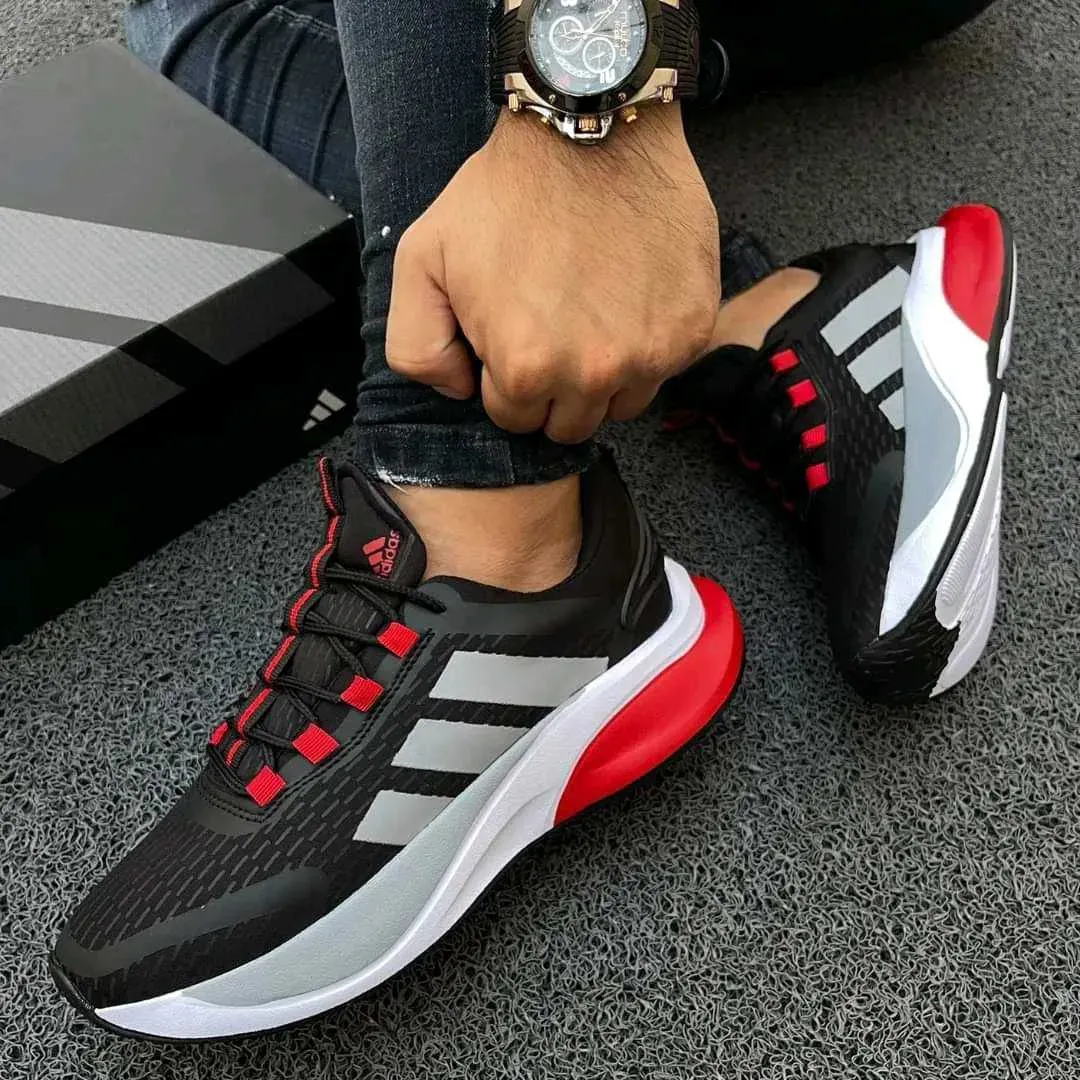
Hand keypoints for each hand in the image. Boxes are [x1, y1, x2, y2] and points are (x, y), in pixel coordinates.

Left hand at [386, 105, 720, 443]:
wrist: (589, 128)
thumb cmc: (504, 192)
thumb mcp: (421, 260)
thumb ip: (417, 347)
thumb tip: (461, 390)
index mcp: (526, 368)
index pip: (515, 419)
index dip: (508, 378)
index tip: (512, 335)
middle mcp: (594, 374)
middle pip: (570, 423)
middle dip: (553, 388)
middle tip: (551, 326)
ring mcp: (651, 354)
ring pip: (620, 405)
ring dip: (603, 377)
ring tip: (589, 314)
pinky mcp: (691, 329)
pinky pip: (664, 370)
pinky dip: (645, 345)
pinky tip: (626, 298)